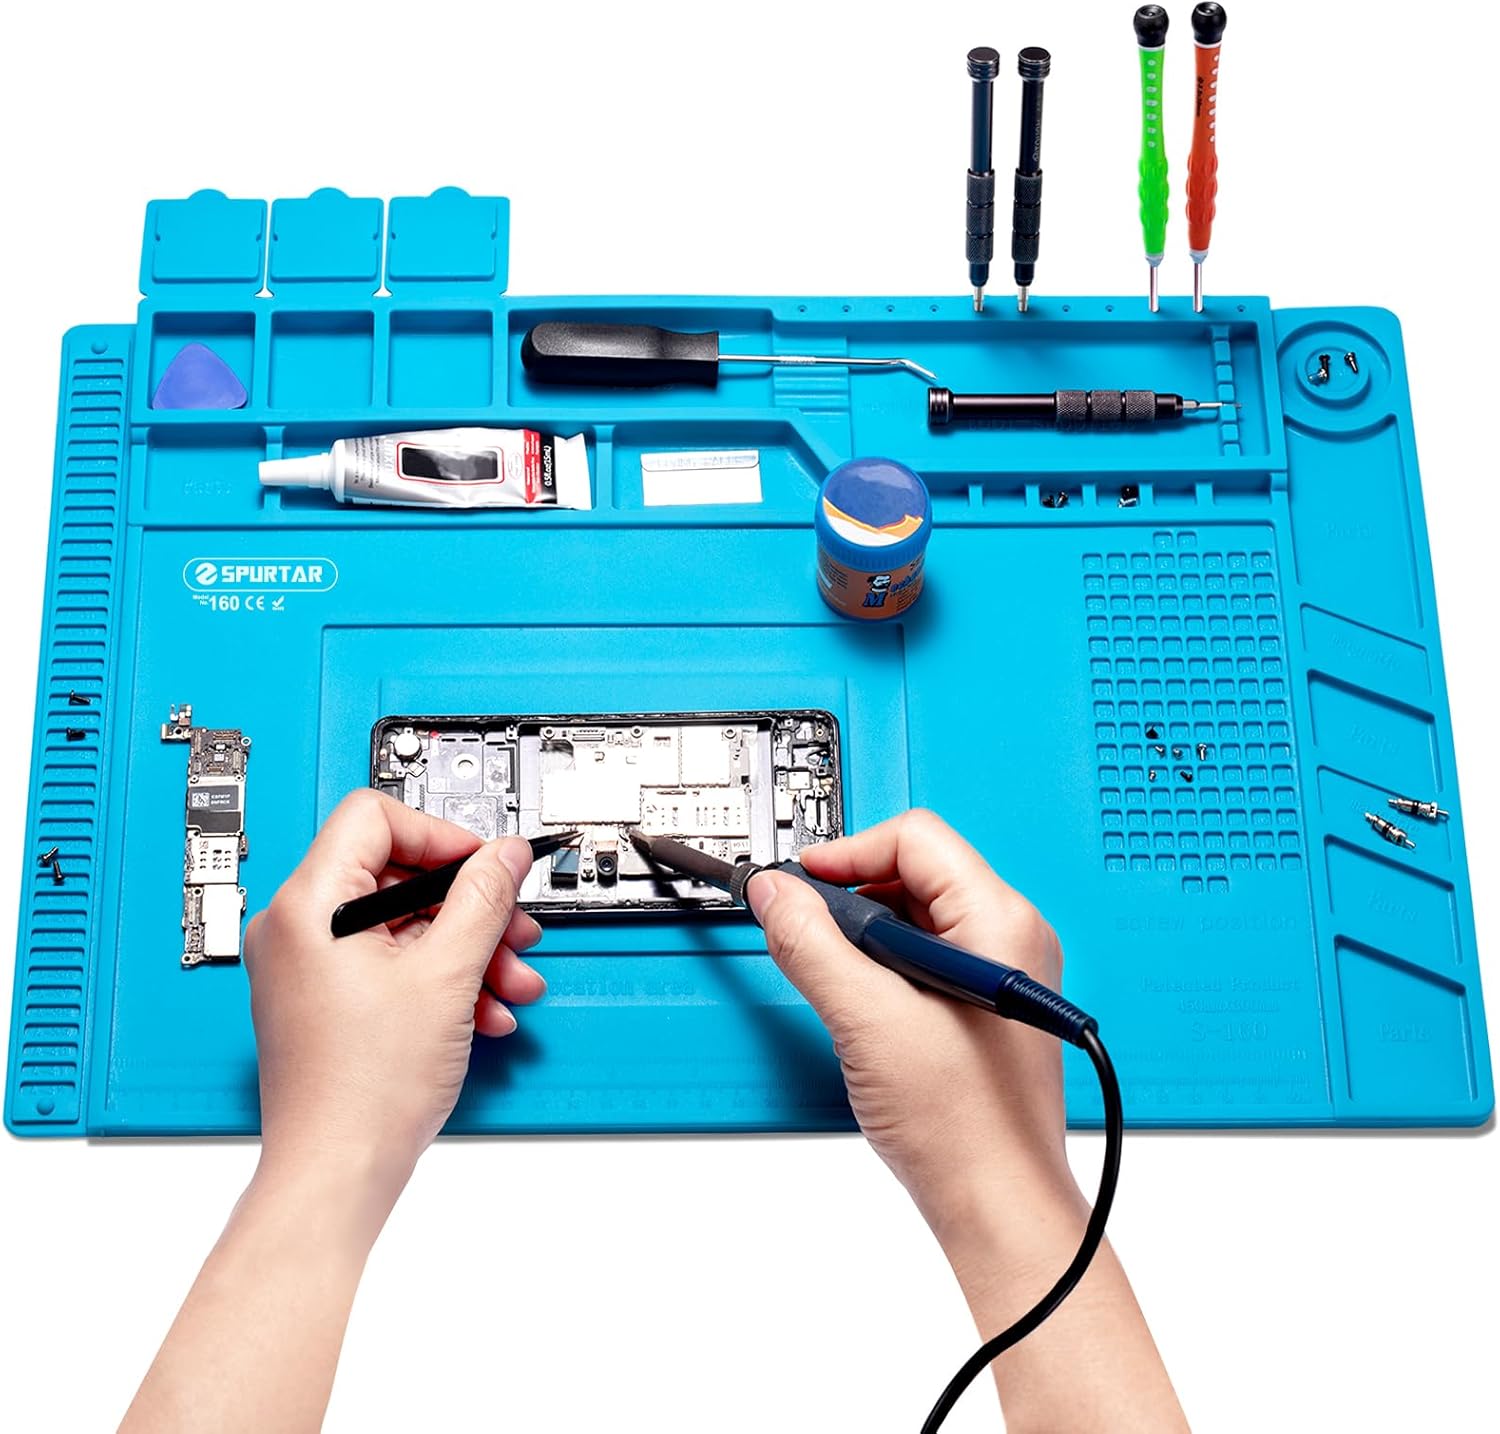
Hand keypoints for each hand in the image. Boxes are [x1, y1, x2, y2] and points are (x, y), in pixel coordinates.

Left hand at [244, 790, 544, 1207]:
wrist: (338, 1170)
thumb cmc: (365, 1090)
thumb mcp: (447, 974)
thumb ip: (482, 899)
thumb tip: (503, 854)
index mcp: (310, 905)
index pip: (375, 818)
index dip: (441, 836)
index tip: (484, 867)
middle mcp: (298, 928)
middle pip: (397, 874)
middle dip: (468, 905)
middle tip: (512, 930)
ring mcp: (309, 966)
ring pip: (403, 924)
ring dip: (466, 947)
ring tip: (508, 982)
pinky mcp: (325, 999)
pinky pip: (391, 962)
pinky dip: (441, 977)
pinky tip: (481, 1010)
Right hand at [748, 809, 1078, 1252]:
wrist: (996, 1205)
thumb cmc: (964, 1128)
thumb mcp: (867, 1020)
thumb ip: (811, 945)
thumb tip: (775, 894)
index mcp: (999, 921)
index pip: (916, 838)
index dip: (848, 854)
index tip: (801, 885)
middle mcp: (1009, 936)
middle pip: (914, 870)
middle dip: (852, 896)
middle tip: (808, 931)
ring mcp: (1000, 971)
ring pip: (915, 913)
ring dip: (863, 933)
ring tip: (836, 977)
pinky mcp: (984, 1004)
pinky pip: (923, 953)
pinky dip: (881, 965)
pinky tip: (860, 1003)